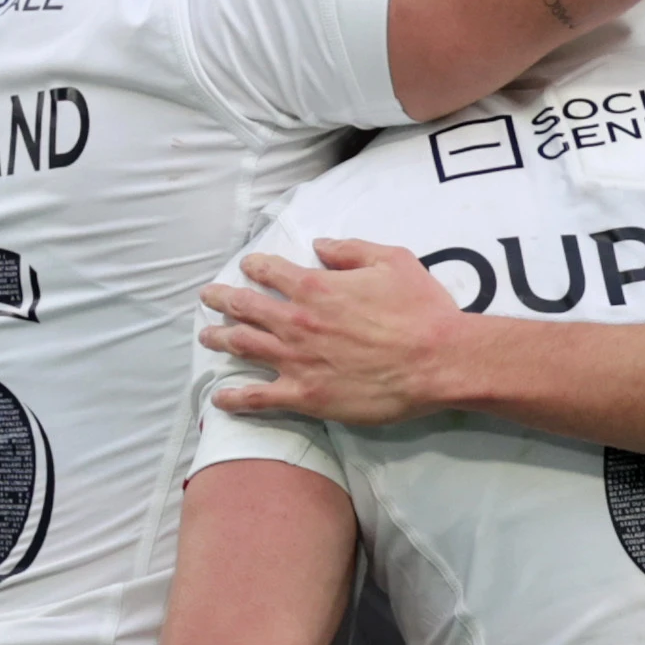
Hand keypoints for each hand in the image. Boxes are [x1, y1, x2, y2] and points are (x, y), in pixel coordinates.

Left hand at [201, 239, 466, 424]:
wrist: (437, 361)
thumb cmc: (421, 309)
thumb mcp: (392, 260)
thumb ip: (351, 250)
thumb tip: (320, 246)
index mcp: (315, 287)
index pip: (271, 270)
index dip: (255, 265)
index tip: (248, 265)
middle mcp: (296, 322)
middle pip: (245, 307)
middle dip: (222, 299)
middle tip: (209, 297)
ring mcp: (296, 361)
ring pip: (244, 346)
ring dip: (220, 339)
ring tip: (206, 336)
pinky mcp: (305, 396)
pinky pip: (258, 397)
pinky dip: (234, 398)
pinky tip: (218, 398)